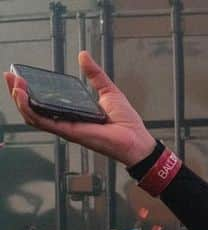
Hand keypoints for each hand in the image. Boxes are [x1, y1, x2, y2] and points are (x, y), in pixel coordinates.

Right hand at [5, 51, 155, 165]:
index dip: (29, 90)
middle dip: (17, 93)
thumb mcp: (107, 90)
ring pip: (33, 116)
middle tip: (10, 77)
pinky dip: (31, 109)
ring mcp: (66, 128)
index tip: (19, 75)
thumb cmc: (126, 122)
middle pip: (33, 109)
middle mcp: (65, 121)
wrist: (137, 139)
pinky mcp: (70, 132)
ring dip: (20, 100)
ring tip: (13, 84)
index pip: (43, 103)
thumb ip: (94, 74)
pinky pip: (44, 122)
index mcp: (72, 112)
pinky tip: (23, 96)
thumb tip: (83, 55)